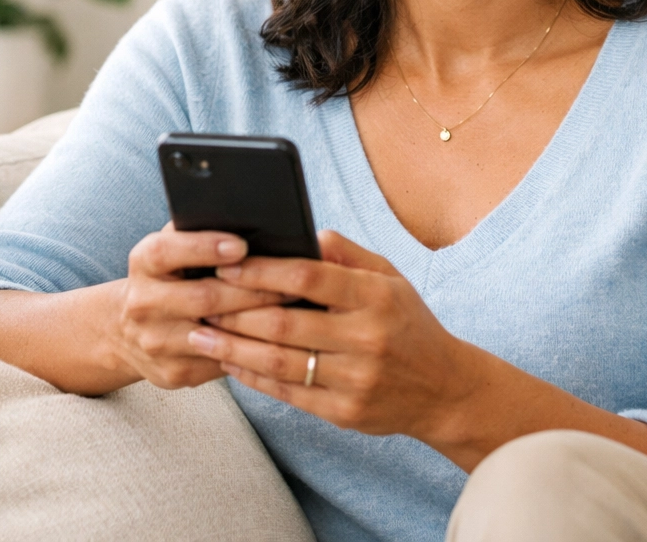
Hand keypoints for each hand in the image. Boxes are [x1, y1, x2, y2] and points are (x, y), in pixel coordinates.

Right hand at [110, 223, 286, 390]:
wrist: (127, 329)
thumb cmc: (168, 275)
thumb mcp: (173, 248)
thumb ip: (198, 231)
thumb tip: (249, 221)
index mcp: (144, 263)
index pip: (169, 251)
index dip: (205, 247)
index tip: (241, 245)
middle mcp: (143, 303)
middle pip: (203, 297)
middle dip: (253, 290)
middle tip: (292, 283)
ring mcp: (156, 342)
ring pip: (216, 335)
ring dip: (258, 323)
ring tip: (293, 310)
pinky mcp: (173, 371)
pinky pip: (221, 362)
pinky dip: (252, 350)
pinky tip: (277, 339)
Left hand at [185, 231, 483, 443]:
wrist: (445, 389)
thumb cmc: (408, 322)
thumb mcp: (390, 278)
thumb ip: (346, 255)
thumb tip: (305, 232)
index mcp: (375, 297)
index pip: (309, 279)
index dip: (264, 271)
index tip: (228, 265)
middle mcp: (366, 338)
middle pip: (286, 324)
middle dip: (236, 312)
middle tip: (202, 300)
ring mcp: (355, 380)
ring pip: (279, 364)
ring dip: (233, 349)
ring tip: (201, 335)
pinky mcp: (346, 413)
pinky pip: (288, 394)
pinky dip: (254, 378)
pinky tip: (231, 364)